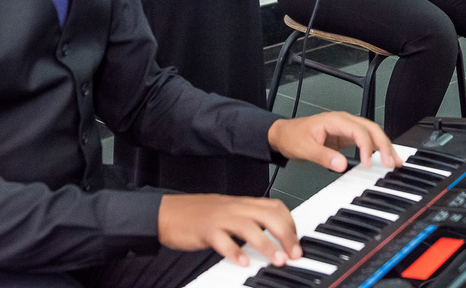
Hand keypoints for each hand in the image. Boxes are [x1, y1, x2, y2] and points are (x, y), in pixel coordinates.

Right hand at [158, 194, 300, 267]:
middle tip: (295, 254)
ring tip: (278, 260)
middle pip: (268, 215)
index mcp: (243, 203)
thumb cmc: (198, 214)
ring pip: (248, 226)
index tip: (297, 243)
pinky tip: (243, 263)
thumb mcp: (229, 212)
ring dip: (266, 245)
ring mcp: (220, 217)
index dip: (291, 224)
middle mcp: (234, 207)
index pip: (275, 207)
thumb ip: (250, 219)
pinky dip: (234, 252)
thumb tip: (276, 232)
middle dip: (286, 235)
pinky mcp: (205, 230)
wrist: (167, 212)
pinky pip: (222, 240)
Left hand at [267, 111, 401, 173]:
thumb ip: (324, 156)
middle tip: (391, 162)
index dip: (366, 147)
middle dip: (384, 145)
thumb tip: (342, 164)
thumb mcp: (305, 148)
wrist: (283, 135)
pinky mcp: (346, 137)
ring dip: (384, 146)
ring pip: (372, 133)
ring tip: (394, 161)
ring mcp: (346, 129)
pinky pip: (366, 140)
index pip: (358, 130)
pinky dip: (377, 149)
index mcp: (335, 120)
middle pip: (371, 129)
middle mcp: (343, 121)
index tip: (368, 164)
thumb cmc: (292, 136)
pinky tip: (383, 157)